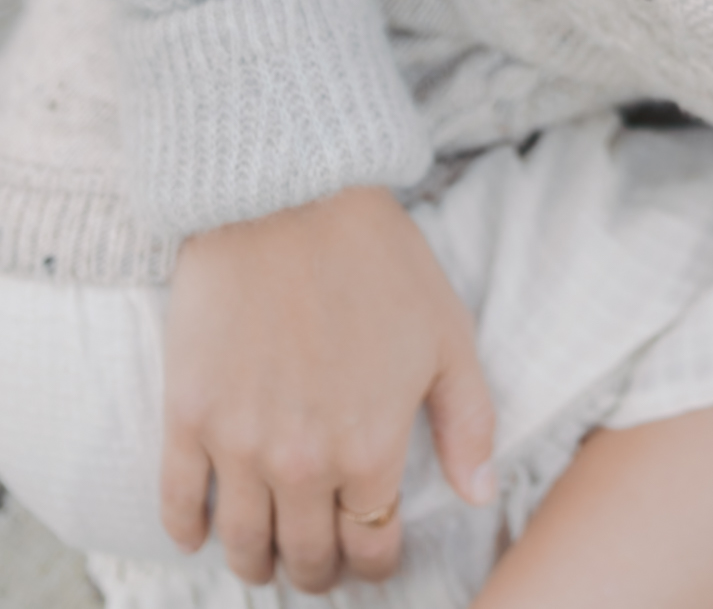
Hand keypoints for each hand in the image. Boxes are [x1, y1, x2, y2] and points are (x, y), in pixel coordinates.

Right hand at [162, 185, 495, 593]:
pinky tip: (203, 532)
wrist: (291, 197)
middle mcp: (303, 464)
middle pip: (305, 558)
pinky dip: (188, 533)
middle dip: (319, 570)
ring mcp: (238, 445)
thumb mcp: (448, 334)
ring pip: (243, 547)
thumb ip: (468, 423)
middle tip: (322, 562)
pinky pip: (177, 507)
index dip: (378, 560)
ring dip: (258, 563)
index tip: (375, 550)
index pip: (372, 545)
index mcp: (371, 449)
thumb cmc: (378, 259)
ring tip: (269, 555)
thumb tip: (479, 496)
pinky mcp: (187, 417)